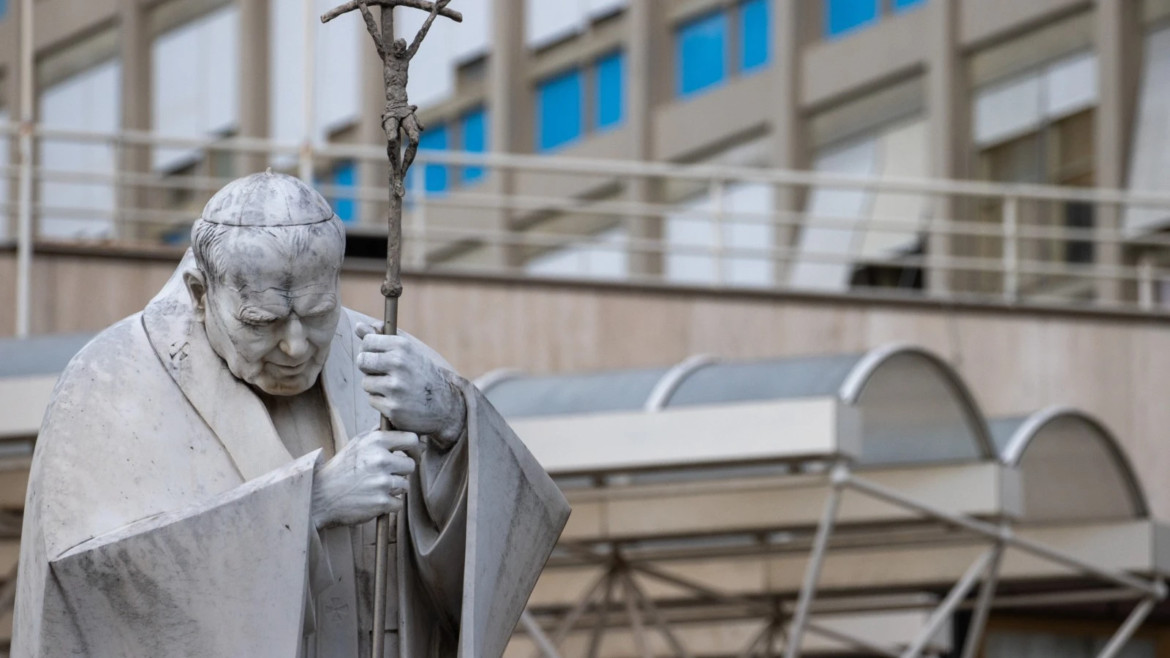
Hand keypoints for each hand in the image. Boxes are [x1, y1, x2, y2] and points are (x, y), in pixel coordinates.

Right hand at [311, 429, 418, 529]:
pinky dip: (389, 504)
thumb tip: (401, 428)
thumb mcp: (356, 443)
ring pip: (405, 485)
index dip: (416, 448)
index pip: (412, 439)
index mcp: (375, 441)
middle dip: (401, 472)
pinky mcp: (381, 502)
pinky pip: (399, 503)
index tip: (413, 455)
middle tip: (385, 475)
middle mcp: (380, 459)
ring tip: (373, 488)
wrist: (320, 496)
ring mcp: (382, 482)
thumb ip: (378, 434)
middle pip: (411, 465)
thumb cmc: (341, 469)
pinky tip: (372, 500)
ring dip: (394, 489)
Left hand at [355, 323, 466, 446]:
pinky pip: (372, 400)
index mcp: (403, 346)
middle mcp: (399, 364)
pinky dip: (381, 402)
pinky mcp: (393, 407)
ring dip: (375, 387)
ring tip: (393, 388)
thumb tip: (358, 327)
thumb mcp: (408, 350)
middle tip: (381, 372)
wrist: (444, 404)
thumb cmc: (421, 373)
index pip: (368, 341)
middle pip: (362, 361)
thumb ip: (383, 336)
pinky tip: (397, 400)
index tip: (377, 355)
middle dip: (368, 368)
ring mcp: (396, 387)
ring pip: (366, 383)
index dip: (369, 350)